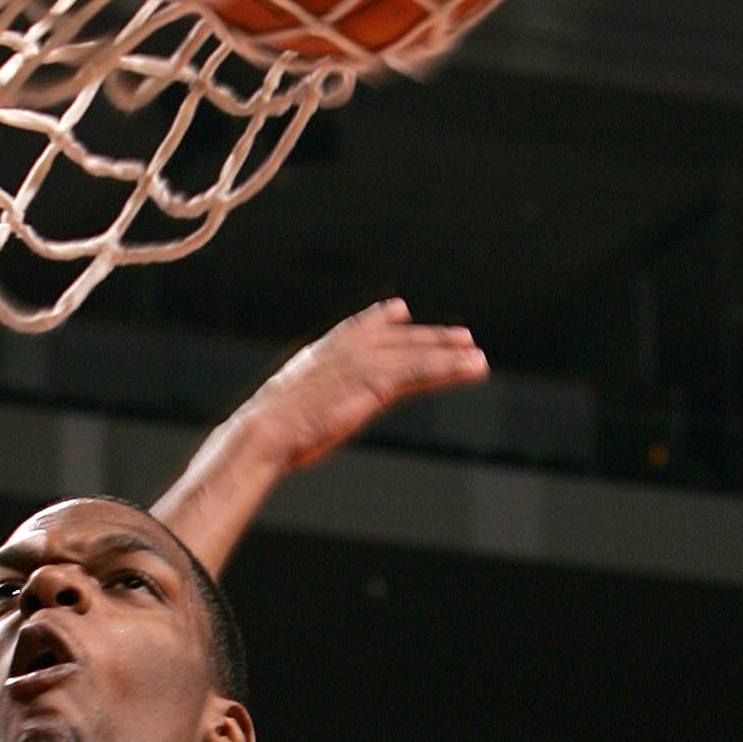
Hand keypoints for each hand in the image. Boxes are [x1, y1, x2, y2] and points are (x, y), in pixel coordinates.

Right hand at [245, 299, 489, 471]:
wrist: (266, 431)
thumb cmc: (268, 429)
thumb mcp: (286, 406)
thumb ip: (304, 398)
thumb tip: (291, 414)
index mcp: (322, 353)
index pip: (358, 327)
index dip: (381, 318)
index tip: (399, 310)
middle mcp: (348, 350)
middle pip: (399, 339)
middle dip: (430, 337)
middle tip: (460, 337)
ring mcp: (364, 364)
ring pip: (417, 354)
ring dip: (450, 354)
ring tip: (476, 356)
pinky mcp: (377, 383)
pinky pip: (423, 371)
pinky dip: (451, 368)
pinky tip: (472, 368)